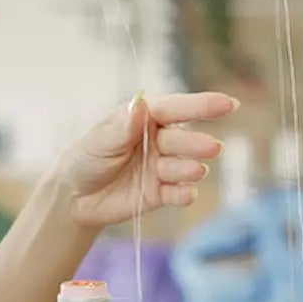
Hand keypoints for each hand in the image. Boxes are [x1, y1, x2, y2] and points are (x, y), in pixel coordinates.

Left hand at [51, 91, 236, 229]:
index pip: (175, 109)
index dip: (201, 105)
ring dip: (189, 168)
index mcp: (145, 118)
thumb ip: (121, 128)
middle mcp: (159, 141)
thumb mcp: (98, 142)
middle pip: (183, 139)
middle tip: (210, 147)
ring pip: (184, 166)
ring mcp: (162, 167)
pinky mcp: (160, 194)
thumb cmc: (86, 159)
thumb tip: (140, 105)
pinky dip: (184, 194)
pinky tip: (187, 194)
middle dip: (195, 143)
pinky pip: (177, 193)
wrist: (74, 197)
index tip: (227, 104)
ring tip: (194, 170)